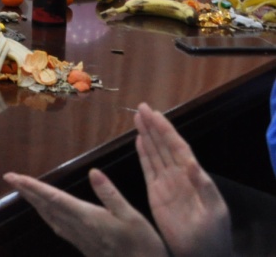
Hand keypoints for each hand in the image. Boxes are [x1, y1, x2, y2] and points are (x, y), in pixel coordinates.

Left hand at [3, 169, 167, 256]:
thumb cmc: (143, 245)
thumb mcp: (132, 217)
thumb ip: (110, 195)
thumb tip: (93, 172)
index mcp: (88, 218)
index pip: (53, 198)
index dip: (32, 186)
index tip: (13, 177)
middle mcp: (78, 228)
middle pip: (46, 207)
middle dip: (26, 191)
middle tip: (9, 178)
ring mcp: (79, 239)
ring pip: (49, 217)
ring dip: (34, 202)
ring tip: (22, 190)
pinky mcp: (83, 245)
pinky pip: (57, 226)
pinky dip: (46, 214)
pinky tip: (45, 211)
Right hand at [135, 104, 231, 256]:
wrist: (200, 254)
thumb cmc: (211, 236)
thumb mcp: (213, 212)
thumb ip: (204, 187)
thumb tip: (192, 163)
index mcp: (195, 177)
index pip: (179, 148)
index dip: (167, 130)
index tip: (155, 114)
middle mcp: (179, 175)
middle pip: (165, 146)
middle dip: (154, 126)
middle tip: (142, 107)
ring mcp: (167, 184)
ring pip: (155, 154)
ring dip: (147, 135)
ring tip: (137, 118)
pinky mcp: (156, 193)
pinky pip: (148, 169)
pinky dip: (143, 154)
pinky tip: (139, 141)